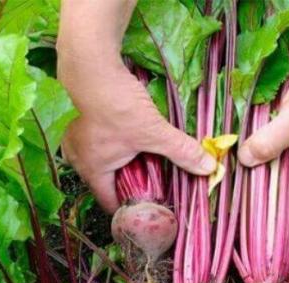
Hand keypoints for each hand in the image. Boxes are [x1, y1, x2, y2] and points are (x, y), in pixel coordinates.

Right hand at [57, 0, 216, 213]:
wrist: (92, 65)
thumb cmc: (117, 105)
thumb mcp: (154, 131)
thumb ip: (181, 151)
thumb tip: (209, 167)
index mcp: (93, 171)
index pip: (112, 204)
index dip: (134, 210)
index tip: (155, 211)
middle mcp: (80, 160)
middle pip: (111, 184)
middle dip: (135, 187)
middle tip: (161, 189)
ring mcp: (79, 140)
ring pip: (108, 163)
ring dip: (128, 166)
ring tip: (153, 167)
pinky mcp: (85, 123)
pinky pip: (104, 145)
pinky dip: (121, 148)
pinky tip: (138, 142)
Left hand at [238, 34, 288, 187]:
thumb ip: (269, 143)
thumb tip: (245, 161)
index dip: (279, 195)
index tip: (253, 195)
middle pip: (286, 165)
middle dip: (265, 167)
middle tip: (237, 171)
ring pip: (282, 143)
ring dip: (264, 144)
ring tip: (236, 150)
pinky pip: (280, 123)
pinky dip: (266, 124)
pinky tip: (248, 123)